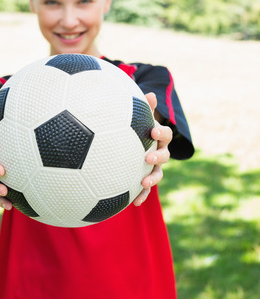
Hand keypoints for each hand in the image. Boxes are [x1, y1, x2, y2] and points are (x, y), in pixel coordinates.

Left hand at [133, 92, 171, 206]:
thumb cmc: (136, 127)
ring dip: (151, 180)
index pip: (164, 134)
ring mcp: (154, 167)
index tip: (152, 131)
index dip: (160, 132)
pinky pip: (146, 189)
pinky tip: (134, 204)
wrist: (135, 142)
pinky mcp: (146, 178)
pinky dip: (142, 196)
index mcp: (159, 137)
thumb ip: (144, 107)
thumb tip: (150, 94)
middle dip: (158, 157)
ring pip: (158, 174)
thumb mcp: (139, 117)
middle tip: (148, 157)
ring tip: (142, 184)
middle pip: (165, 155)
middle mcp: (160, 152)